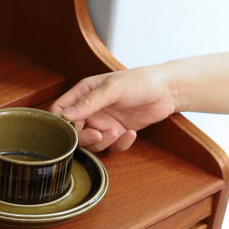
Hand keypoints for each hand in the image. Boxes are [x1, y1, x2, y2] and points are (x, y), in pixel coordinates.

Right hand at [50, 67, 178, 152]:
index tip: (70, 129)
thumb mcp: (113, 88)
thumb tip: (66, 114)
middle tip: (97, 135)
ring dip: (103, 142)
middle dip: (83, 137)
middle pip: (74, 132)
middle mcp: (91, 110)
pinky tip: (131, 133)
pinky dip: (120, 144)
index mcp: (84, 93)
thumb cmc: (141, 81)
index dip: (61, 122)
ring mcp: (104, 123)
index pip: (60, 110)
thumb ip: (90, 101)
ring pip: (91, 143)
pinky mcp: (118, 133)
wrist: (167, 90)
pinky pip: (112, 147)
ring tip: (116, 132)